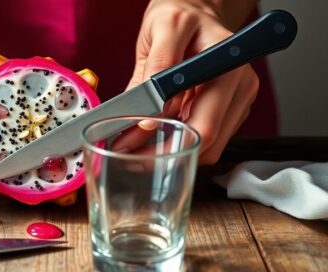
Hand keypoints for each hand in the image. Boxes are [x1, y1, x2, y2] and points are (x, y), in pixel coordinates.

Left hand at [122, 0, 258, 163]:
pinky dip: (182, 143)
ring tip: (139, 149)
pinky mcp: (233, 107)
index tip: (133, 146)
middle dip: (166, 153)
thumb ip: (156, 68)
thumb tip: (148, 116)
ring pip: (210, 145)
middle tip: (132, 156)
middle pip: (208, 138)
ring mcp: (239, 96)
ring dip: (173, 152)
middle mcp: (239, 82)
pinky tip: (159, 138)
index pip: (203, 120)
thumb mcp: (161, 29)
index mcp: (225, 62)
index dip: (167, 140)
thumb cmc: (180, 16)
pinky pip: (209, 138)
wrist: (196, 12)